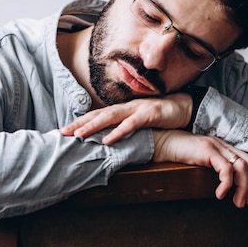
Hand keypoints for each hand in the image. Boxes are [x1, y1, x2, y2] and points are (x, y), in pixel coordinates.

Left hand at [60, 94, 191, 144]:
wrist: (184, 107)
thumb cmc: (160, 116)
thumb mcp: (138, 122)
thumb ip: (123, 128)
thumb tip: (106, 139)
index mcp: (121, 110)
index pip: (96, 115)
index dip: (79, 122)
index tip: (63, 131)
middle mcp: (126, 108)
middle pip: (98, 114)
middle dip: (79, 123)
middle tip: (62, 133)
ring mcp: (137, 109)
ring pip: (110, 117)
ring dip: (93, 126)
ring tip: (79, 135)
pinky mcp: (149, 114)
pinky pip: (131, 124)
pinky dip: (118, 131)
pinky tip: (108, 139)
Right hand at [153, 129, 247, 207]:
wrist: (163, 143)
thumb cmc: (179, 154)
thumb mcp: (201, 160)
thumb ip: (214, 166)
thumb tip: (226, 183)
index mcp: (224, 146)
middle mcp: (223, 144)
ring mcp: (216, 146)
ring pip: (241, 167)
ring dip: (243, 188)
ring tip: (237, 203)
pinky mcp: (208, 150)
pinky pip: (225, 170)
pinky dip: (227, 184)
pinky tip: (220, 195)